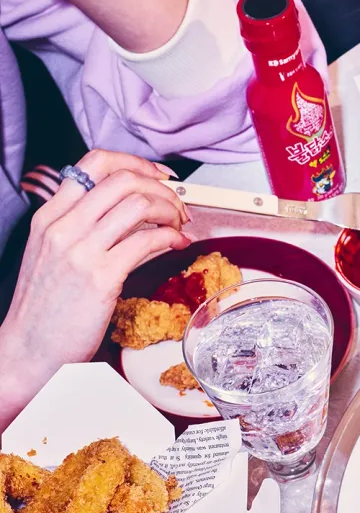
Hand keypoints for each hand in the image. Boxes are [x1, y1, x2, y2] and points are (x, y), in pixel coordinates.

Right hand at [0, 151, 189, 424]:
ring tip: (178, 225)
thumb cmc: (46, 306)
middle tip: (177, 205)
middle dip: (162, 188)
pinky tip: (176, 244)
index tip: (158, 176)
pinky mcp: (101, 276)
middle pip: (123, 179)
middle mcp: (62, 227)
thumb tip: (134, 209)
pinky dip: (171, 237)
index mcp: (50, 216)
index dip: (136, 163)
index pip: (94, 163)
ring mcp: (80, 250)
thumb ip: (87, 226)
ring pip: (139, 204)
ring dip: (170, 211)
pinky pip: (148, 241)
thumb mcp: (56, 254)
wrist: (28, 349)